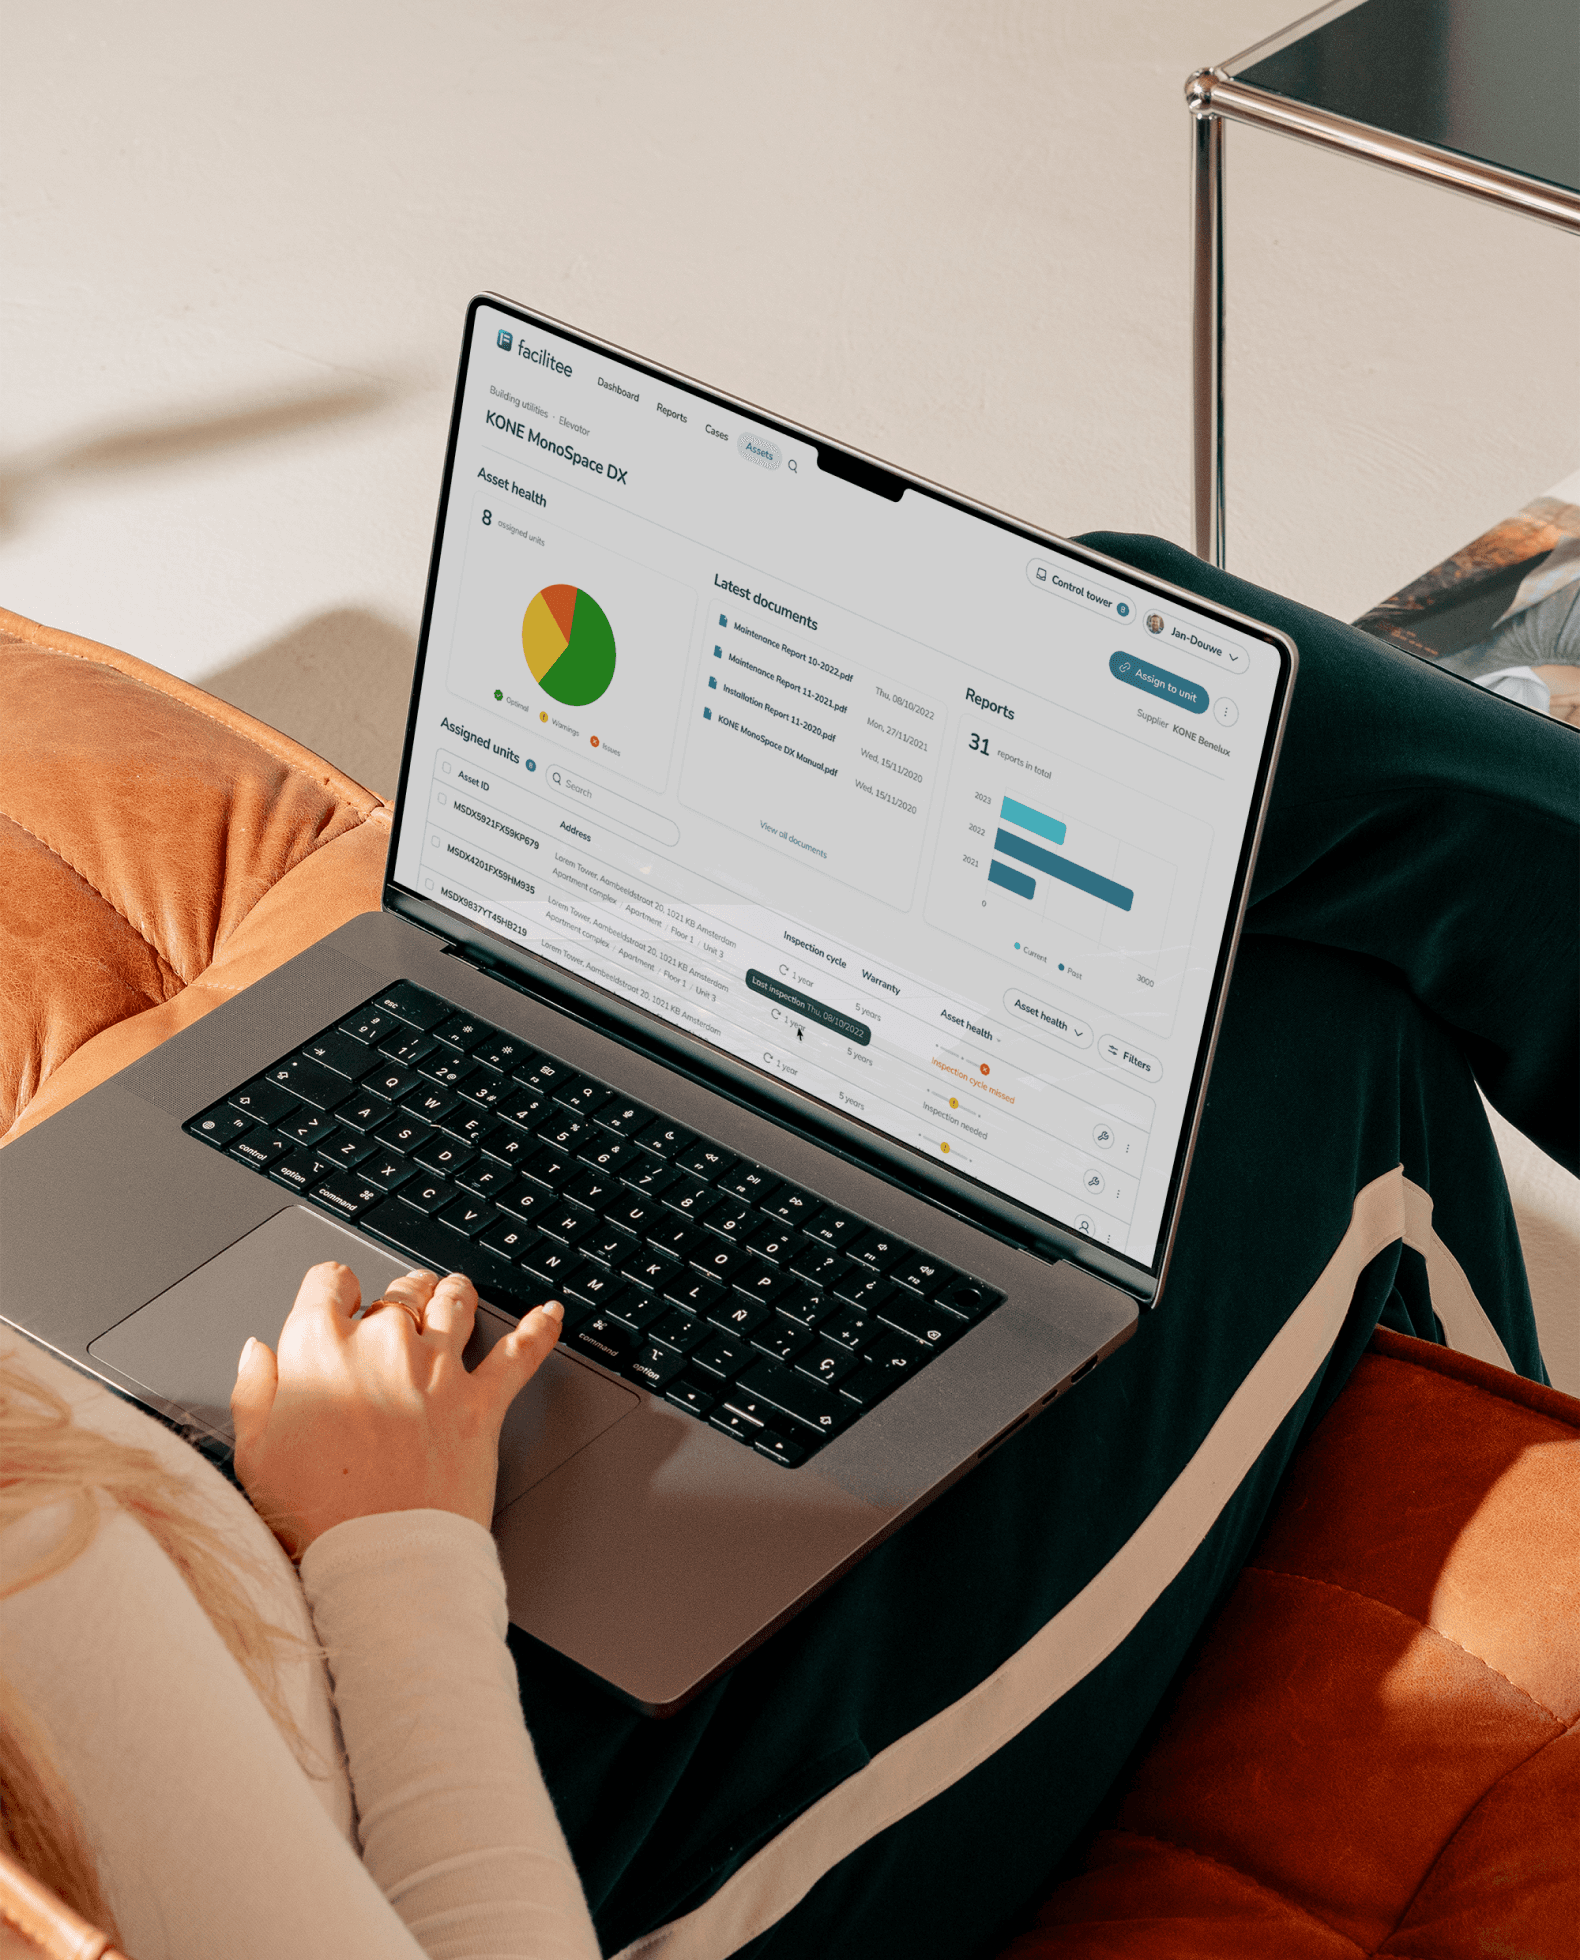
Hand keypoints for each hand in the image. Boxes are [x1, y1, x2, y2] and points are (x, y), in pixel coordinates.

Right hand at [231, 1262, 562, 1558]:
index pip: (328, 1282)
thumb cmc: (315, 1517)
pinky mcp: (482, 1402)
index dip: (332, 1289)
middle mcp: (384, 1346)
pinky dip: (539, 1328)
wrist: (379, 1562)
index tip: (338, 1298)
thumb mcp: (255, 1454)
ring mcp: (438, 1370)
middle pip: (395, 1292)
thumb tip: (259, 1350)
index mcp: (321, 1350)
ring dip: (451, 1295)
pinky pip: (520, 1353)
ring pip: (453, 1302)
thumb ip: (255, 1391)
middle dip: (394, 1298)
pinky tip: (549, 1315)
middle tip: (395, 1312)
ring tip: (452, 1295)